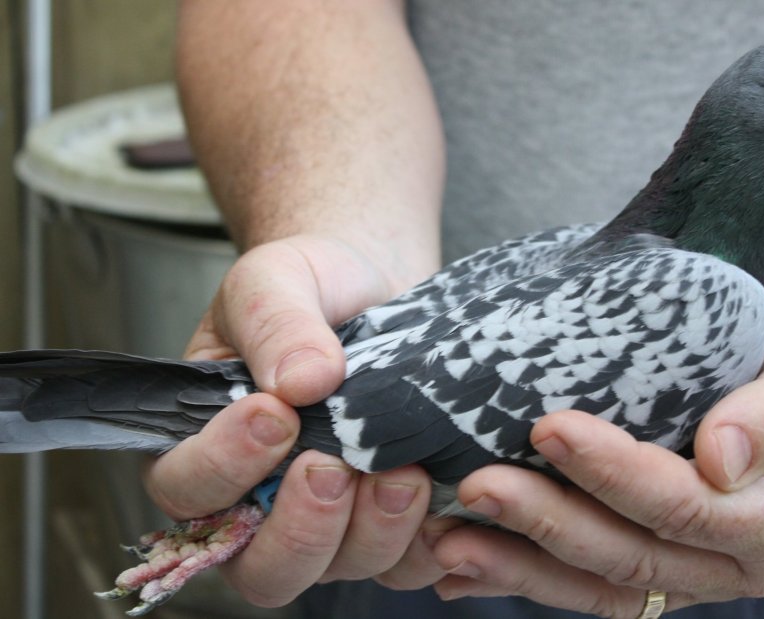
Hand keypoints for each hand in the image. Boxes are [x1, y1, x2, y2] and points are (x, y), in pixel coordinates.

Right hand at [142, 235, 435, 605]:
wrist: (377, 281)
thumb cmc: (311, 283)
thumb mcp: (277, 281)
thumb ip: (275, 324)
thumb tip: (300, 382)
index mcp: (209, 444)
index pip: (186, 489)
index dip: (222, 467)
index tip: (272, 414)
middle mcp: (261, 501)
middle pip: (261, 568)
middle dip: (300, 529)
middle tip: (332, 466)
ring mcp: (330, 520)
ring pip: (336, 571)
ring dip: (371, 532)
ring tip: (403, 472)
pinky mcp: (389, 519)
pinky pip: (405, 565)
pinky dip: (425, 542)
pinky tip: (439, 491)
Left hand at [429, 278, 763, 615]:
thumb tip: (720, 458)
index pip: (686, 505)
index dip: (615, 473)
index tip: (548, 428)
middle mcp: (736, 558)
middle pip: (629, 553)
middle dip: (547, 521)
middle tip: (475, 485)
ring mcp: (692, 566)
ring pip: (598, 582)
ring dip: (520, 565)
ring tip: (448, 540)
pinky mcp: (656, 556)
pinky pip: (589, 579)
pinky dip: (527, 575)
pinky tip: (466, 565)